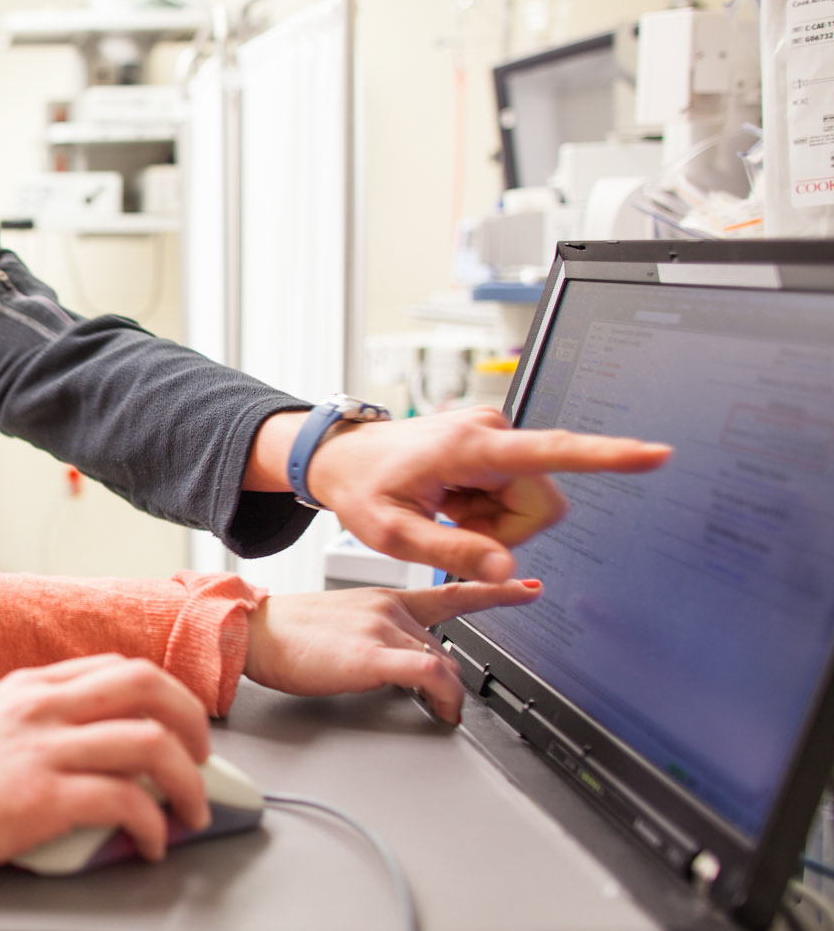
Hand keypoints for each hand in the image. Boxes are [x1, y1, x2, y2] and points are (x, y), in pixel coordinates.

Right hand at [0, 654, 211, 879]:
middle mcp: (43, 705)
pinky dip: (153, 825)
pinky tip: (151, 843)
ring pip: (152, 742)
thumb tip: (91, 745)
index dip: (165, 694)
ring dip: (189, 781)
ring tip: (193, 810)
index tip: (180, 725)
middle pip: (148, 686)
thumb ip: (37, 721)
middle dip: (192, 721)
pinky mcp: (45, 796)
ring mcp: (45, 748)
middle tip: (202, 758)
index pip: (118, 667)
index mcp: (30, 686)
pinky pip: (126, 801)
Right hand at [241, 579, 540, 722]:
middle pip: (447, 644)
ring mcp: (383, 627)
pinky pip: (430, 672)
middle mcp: (390, 606)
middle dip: (450, 677)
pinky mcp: (373, 653)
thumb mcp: (343, 623)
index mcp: (384, 597)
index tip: (526, 587)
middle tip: (446, 703)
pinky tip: (442, 710)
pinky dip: (444, 694)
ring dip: (449, 693)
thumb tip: (402, 665)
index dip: (492, 591)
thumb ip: (379, 635)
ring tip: (442, 713)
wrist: (254, 631)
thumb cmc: (288, 634)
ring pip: (444, 661)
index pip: (449, 591)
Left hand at [307, 406, 670, 581]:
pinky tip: (456, 503)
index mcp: (470, 446)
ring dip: (495, 523)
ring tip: (450, 511)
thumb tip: (506, 569)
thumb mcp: (395, 533)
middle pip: (543, 505)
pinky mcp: (501, 445)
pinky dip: (490, 512)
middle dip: (507, 532)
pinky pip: (519, 496)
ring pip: (532, 505)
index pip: (552, 452)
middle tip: (454, 527)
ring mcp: (498, 435)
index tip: (654, 453)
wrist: (344, 458)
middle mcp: (492, 431)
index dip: (608, 456)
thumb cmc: (363, 488)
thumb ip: (451, 552)